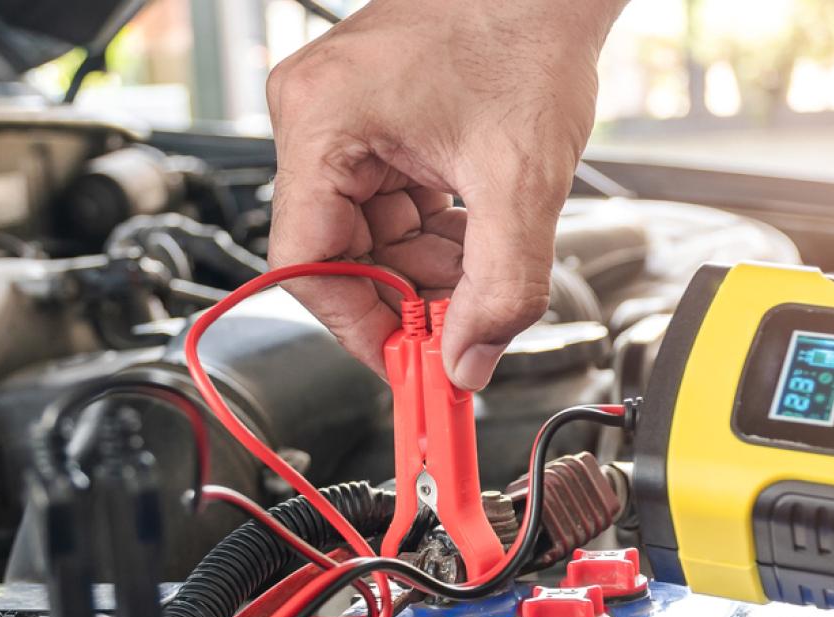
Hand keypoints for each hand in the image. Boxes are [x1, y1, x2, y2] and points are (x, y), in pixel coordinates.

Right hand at [265, 0, 624, 388]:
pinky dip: (436, 235)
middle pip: (341, 253)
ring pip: (372, 235)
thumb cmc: (527, 27)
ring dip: (427, 270)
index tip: (403, 367)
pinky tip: (478, 239)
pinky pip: (392, 206)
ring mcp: (345, 119)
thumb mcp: (521, 179)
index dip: (357, 326)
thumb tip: (471, 359)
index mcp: (322, 122)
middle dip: (406, 298)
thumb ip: (503, 285)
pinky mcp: (377, 122)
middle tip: (459, 335)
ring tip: (484, 276)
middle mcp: (317, 117)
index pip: (306, 263)